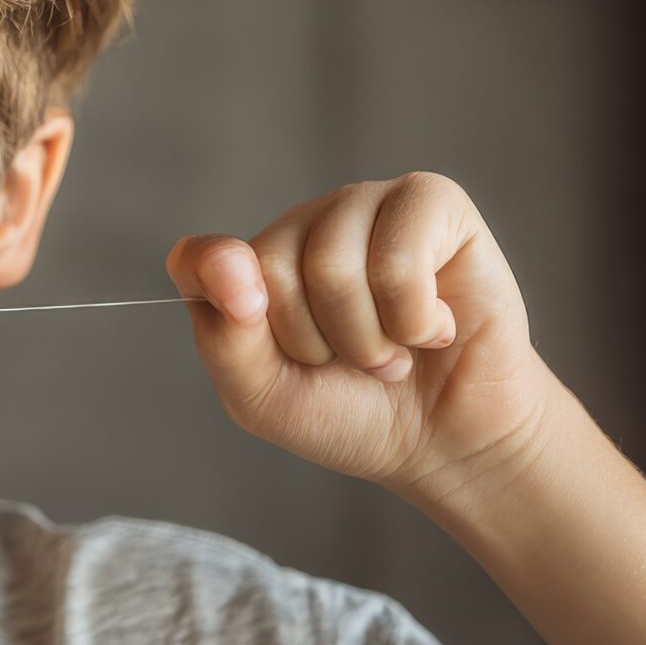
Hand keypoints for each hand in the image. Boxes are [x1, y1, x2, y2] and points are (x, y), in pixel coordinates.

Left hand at [164, 170, 556, 501]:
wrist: (447, 442)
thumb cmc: (351, 412)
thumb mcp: (264, 396)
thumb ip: (226, 334)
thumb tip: (234, 264)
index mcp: (252, 266)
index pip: (198, 258)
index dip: (218, 286)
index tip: (247, 318)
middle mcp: (304, 225)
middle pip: (270, 269)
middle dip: (314, 343)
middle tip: (351, 361)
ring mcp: (366, 207)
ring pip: (333, 267)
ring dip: (367, 340)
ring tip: (393, 351)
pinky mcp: (431, 203)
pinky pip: (399, 260)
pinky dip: (415, 321)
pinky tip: (434, 329)